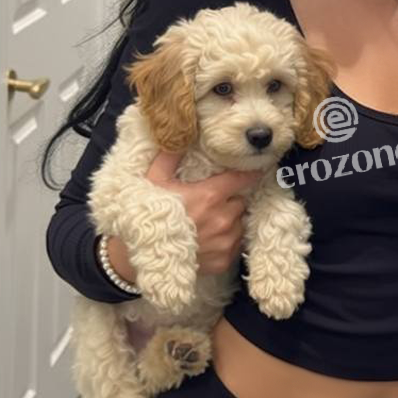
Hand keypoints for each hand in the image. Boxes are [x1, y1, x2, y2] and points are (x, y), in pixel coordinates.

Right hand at [140, 151, 262, 275]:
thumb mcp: (154, 181)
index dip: (248, 174)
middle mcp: (223, 218)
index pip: (242, 179)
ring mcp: (225, 241)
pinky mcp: (224, 260)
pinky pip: (234, 246)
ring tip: (208, 224)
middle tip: (211, 203)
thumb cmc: (149, 216)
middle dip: (230, 201)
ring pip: (239, 224)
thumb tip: (177, 137)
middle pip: (239, 202)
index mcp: (210, 196)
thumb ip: (169, 157)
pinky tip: (208, 241)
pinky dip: (225, 242)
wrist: (143, 257)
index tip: (254, 171)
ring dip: (229, 222)